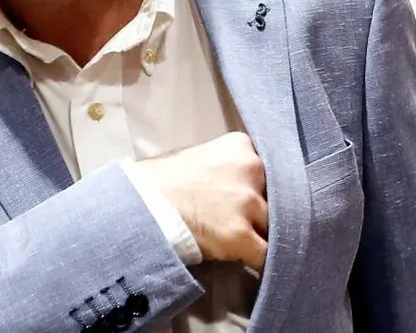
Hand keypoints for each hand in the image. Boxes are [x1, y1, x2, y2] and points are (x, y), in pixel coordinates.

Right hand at [133, 132, 268, 270]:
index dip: (267, 190)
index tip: (261, 200)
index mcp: (242, 147)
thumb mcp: (202, 157)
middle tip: (255, 225)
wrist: (138, 203)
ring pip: (275, 225)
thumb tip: (237, 185)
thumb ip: (228, 168)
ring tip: (253, 245)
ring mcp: (247, 202)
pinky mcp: (239, 234)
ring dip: (265, 237)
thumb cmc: (161, 181)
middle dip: (266, 212)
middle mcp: (252, 169)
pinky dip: (265, 263)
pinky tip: (263, 268)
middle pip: (277, 196)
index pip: (271, 171)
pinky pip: (265, 254)